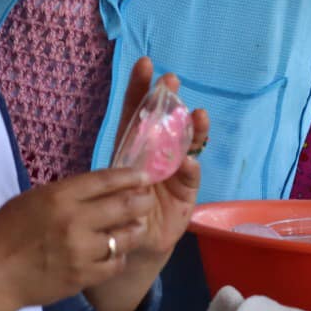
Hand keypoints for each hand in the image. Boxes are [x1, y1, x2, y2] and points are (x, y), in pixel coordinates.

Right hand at [0, 165, 151, 310]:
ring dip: (135, 229)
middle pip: (124, 205)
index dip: (130, 176)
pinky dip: (120, 256)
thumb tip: (98, 189)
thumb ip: (66, 194)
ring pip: (126, 237)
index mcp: (59, 196)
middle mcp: (75, 221)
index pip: (105, 180)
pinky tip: (117, 252)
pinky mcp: (82, 277)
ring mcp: (81, 251)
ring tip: (137, 225)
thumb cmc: (5, 232)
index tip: (145, 175)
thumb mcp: (33, 199)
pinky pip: (115, 264)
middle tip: (148, 198)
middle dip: (142, 200)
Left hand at [107, 57, 209, 262]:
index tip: (145, 63)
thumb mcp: (112, 193)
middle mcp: (155, 152)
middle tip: (172, 81)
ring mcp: (173, 169)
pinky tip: (189, 162)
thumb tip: (132, 164)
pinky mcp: (186, 189)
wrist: (133, 246)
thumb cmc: (117, 213)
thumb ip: (122, 178)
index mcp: (131, 147)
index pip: (134, 112)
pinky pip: (190, 175)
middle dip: (167, 99)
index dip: (139, 88)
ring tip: (199, 115)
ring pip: (184, 142)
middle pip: (162, 121)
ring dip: (191, 128)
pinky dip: (190, 167)